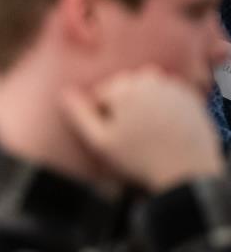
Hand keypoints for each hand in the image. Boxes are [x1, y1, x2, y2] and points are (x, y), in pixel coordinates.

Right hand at [61, 68, 223, 192]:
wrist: (187, 171)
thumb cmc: (140, 159)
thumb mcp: (100, 142)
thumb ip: (80, 115)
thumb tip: (64, 93)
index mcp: (123, 89)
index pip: (101, 95)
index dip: (102, 118)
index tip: (115, 136)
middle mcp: (147, 80)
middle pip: (123, 88)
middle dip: (122, 106)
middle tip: (132, 135)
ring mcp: (170, 86)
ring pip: (144, 89)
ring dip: (142, 103)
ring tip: (148, 131)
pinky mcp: (189, 95)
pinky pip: (166, 95)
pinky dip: (163, 106)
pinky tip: (165, 128)